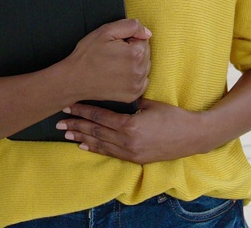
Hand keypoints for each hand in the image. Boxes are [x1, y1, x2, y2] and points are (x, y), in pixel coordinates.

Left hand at [56, 98, 206, 163]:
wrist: (192, 136)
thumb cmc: (173, 116)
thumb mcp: (150, 103)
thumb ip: (131, 100)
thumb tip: (116, 91)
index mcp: (130, 125)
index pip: (100, 117)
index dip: (83, 111)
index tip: (69, 106)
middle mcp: (127, 141)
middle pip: (95, 132)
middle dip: (76, 125)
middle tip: (59, 122)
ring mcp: (130, 152)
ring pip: (100, 144)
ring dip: (82, 138)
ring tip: (66, 134)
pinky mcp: (135, 159)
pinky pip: (110, 153)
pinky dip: (96, 148)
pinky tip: (84, 145)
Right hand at [60, 18, 150, 103]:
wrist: (74, 79)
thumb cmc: (88, 54)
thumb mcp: (106, 31)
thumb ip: (131, 26)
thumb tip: (147, 33)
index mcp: (135, 54)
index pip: (143, 39)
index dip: (129, 39)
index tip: (115, 45)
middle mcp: (140, 71)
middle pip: (145, 53)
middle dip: (133, 50)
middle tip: (114, 54)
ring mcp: (137, 85)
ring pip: (144, 66)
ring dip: (134, 63)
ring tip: (115, 64)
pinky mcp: (132, 95)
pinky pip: (142, 81)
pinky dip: (134, 77)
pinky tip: (119, 75)